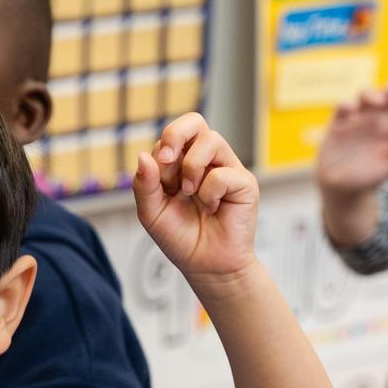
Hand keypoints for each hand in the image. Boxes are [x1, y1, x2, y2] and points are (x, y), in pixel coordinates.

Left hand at [133, 114, 258, 279]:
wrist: (205, 266)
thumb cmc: (181, 238)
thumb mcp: (152, 213)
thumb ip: (144, 185)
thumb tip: (143, 156)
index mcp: (182, 162)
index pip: (172, 135)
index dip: (162, 149)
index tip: (158, 174)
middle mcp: (206, 160)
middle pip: (195, 121)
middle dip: (176, 134)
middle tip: (167, 160)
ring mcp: (227, 169)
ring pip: (211, 140)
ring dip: (191, 167)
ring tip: (188, 192)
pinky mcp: (244, 184)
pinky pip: (223, 173)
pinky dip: (209, 192)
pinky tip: (211, 208)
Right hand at [314, 84, 387, 196]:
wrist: (343, 185)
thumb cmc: (372, 174)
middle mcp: (378, 116)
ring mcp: (358, 117)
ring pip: (366, 95)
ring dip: (372, 95)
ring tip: (379, 102)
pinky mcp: (339, 121)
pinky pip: (343, 107)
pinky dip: (347, 104)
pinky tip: (352, 109)